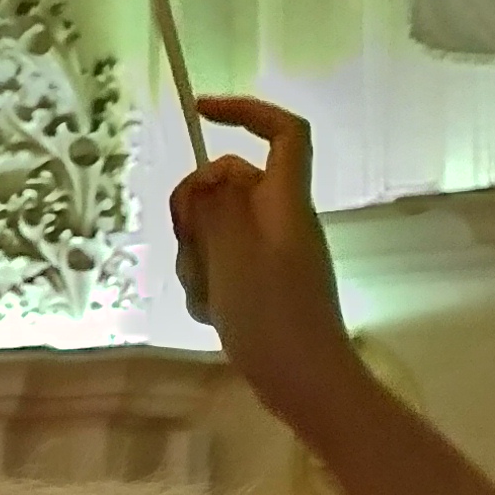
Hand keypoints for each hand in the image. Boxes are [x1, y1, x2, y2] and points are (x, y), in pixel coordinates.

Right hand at [168, 96, 365, 425]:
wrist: (305, 384)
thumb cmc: (275, 318)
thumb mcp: (234, 258)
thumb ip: (216, 208)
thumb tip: (206, 176)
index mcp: (285, 204)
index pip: (282, 133)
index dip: (245, 111)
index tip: (198, 112)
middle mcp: (280, 220)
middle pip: (227, 185)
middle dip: (195, 210)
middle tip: (189, 243)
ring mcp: (269, 254)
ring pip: (215, 230)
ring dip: (197, 258)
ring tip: (207, 295)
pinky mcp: (258, 285)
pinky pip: (219, 266)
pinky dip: (205, 285)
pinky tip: (211, 314)